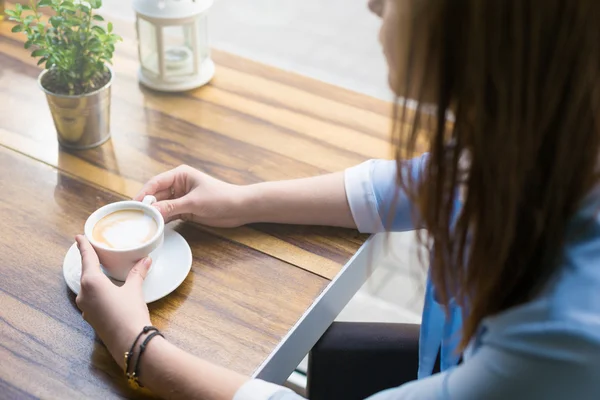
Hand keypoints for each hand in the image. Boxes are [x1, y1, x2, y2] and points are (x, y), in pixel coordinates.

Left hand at [75, 235, 151, 369]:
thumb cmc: (130, 313)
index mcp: (91, 282)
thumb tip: (145, 260)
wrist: (130, 343)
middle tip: (93, 250)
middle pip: (85, 272)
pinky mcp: (90, 317)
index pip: (87, 258)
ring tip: (101, 270)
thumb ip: (137, 273)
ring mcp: (85, 307)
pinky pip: (90, 298)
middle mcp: (84, 294)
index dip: (83, 246)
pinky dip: (96, 290)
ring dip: (92, 277)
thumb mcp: (134, 290)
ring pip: (86, 286)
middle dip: (89, 261)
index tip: (78, 237)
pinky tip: (105, 291)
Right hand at [135, 165, 247, 226]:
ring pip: (161, 206)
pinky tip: (154, 228)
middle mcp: (177, 185)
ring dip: (154, 215)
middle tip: (133, 219)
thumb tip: (151, 211)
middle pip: (156, 195)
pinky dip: (162, 221)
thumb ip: (171, 207)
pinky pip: (169, 214)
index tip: (132, 206)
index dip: (143, 194)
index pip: (155, 183)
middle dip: (146, 206)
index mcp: (179, 175)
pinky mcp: (185, 210)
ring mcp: (181, 198)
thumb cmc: (220, 198)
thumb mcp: (194, 202)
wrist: (240, 208)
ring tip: (140, 225)